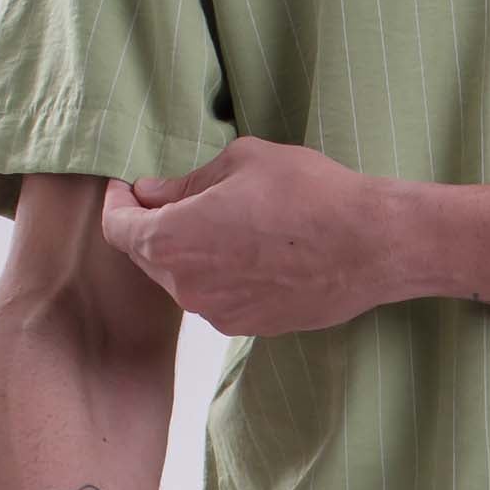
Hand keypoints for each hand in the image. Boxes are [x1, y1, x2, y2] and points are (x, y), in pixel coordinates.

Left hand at [103, 138, 407, 333]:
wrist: (372, 246)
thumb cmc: (310, 194)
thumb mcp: (241, 162)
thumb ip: (186, 183)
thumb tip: (154, 193)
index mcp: (173, 241)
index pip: (118, 228)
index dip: (118, 203)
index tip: (128, 187)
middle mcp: (186, 287)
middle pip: (146, 256)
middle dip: (153, 225)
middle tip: (175, 195)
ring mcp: (217, 313)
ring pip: (182, 279)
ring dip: (188, 251)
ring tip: (224, 222)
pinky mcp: (248, 327)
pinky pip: (215, 296)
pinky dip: (218, 274)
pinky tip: (251, 250)